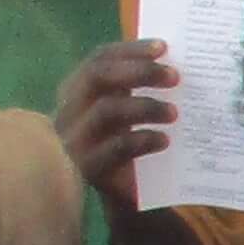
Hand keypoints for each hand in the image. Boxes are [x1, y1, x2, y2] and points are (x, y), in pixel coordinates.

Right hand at [53, 40, 178, 205]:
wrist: (121, 197)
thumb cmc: (127, 145)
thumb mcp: (130, 111)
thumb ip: (138, 85)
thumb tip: (172, 57)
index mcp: (76, 90)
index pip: (99, 59)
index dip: (130, 50)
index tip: (164, 47)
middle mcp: (68, 110)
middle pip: (98, 77)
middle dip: (138, 72)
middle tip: (175, 77)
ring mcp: (73, 139)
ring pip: (107, 110)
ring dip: (146, 107)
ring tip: (175, 113)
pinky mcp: (86, 168)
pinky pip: (116, 147)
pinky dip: (144, 139)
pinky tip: (165, 140)